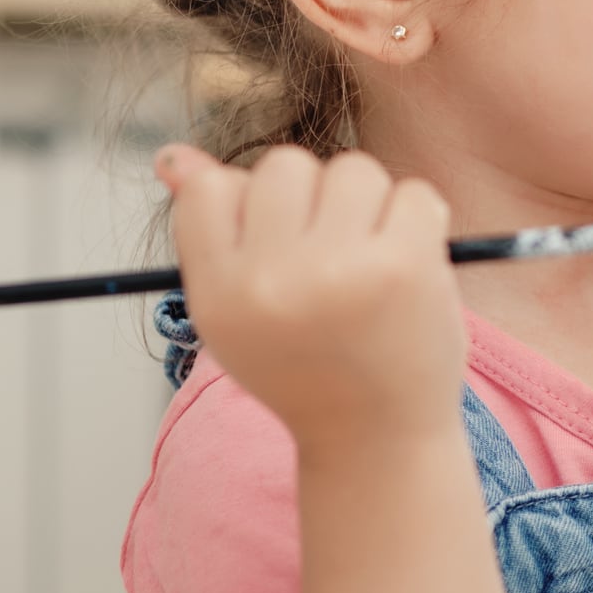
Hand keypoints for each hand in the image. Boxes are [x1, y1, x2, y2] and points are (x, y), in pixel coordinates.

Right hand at [153, 142, 466, 457]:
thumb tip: (174, 156)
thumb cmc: (308, 364)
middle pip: (285, 165)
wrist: (377, 436)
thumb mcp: (238, 311)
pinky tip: (409, 269)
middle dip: (314, 198)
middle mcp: (271, 282)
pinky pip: (413, 191)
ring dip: (369, 205)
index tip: (276, 245)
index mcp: (219, 294)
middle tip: (330, 258)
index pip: (208, 189)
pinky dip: (418, 221)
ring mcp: (339, 271)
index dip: (248, 203)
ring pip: (353, 169)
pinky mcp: (403, 266)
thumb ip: (208, 232)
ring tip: (370, 262)